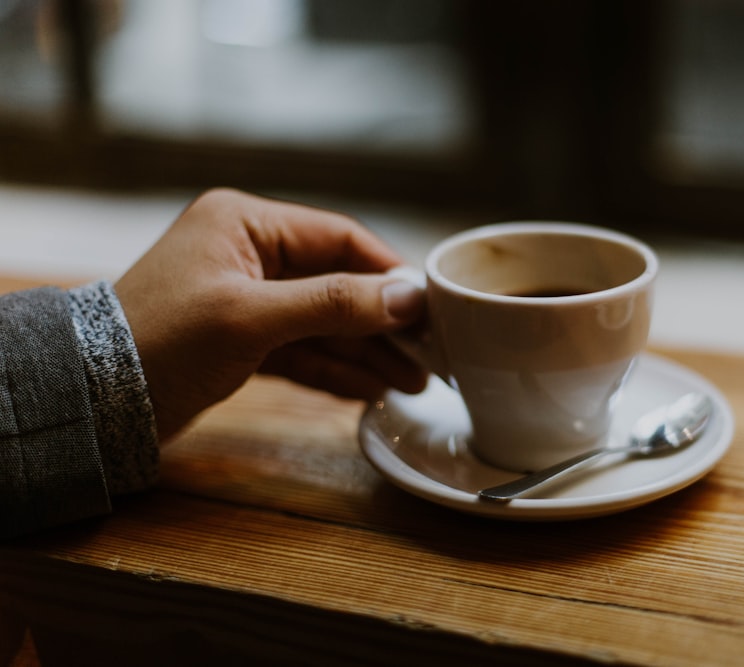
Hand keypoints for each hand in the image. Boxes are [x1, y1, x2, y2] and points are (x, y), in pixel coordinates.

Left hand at [115, 188, 426, 441]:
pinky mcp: (244, 342)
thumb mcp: (251, 317)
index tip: (432, 306)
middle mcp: (251, 255)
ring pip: (326, 322)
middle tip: (431, 353)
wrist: (92, 400)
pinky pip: (305, 351)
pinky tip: (372, 389)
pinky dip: (336, 370)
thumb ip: (334, 304)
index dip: (390, 273)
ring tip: (414, 382)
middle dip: (385, 322)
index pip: (340, 238)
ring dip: (367, 352)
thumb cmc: (160, 341)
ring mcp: (249, 300)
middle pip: (340, 284)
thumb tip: (410, 298)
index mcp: (246, 223)